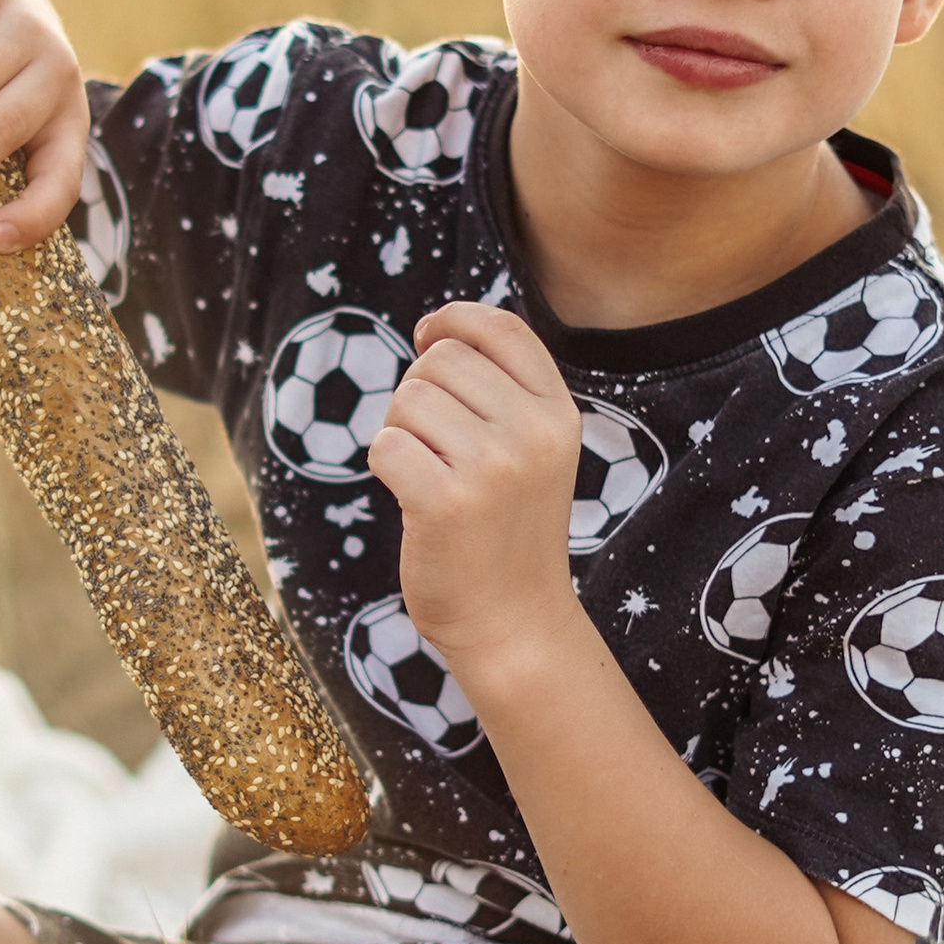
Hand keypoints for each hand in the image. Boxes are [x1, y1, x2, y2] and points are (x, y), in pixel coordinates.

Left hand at [364, 303, 583, 681]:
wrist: (513, 624)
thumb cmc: (506, 532)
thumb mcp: (532, 453)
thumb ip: (501, 392)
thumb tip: (435, 332)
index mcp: (558, 414)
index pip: (501, 328)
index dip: (454, 320)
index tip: (427, 337)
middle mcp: (534, 433)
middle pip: (440, 361)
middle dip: (417, 394)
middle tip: (432, 447)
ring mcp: (494, 467)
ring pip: (408, 399)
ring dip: (400, 432)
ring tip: (426, 476)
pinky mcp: (447, 502)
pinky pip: (385, 444)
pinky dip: (384, 466)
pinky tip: (411, 498)